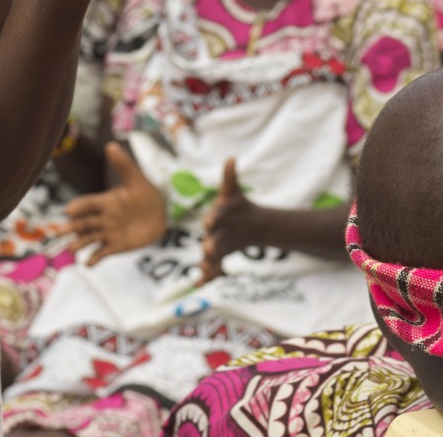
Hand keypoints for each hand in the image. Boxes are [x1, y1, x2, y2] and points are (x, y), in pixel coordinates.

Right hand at [64, 143, 167, 265]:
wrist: (159, 215)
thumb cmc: (146, 194)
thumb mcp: (137, 180)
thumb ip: (124, 165)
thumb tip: (111, 145)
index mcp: (105, 201)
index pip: (89, 204)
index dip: (79, 207)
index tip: (68, 211)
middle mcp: (102, 217)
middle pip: (83, 223)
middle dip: (70, 228)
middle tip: (57, 232)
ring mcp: (108, 232)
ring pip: (89, 238)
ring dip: (80, 243)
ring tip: (72, 249)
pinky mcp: (115, 246)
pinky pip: (102, 253)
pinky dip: (94, 259)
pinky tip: (88, 264)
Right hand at [199, 157, 260, 284]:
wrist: (243, 223)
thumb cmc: (235, 206)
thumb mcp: (233, 192)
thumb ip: (230, 176)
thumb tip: (231, 158)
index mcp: (216, 215)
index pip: (215, 216)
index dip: (212, 218)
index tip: (209, 222)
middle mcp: (212, 231)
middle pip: (210, 238)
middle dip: (210, 245)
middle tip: (209, 250)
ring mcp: (215, 245)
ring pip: (209, 256)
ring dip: (207, 263)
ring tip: (205, 270)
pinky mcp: (219, 257)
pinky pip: (213, 267)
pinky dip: (206, 276)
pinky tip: (199, 284)